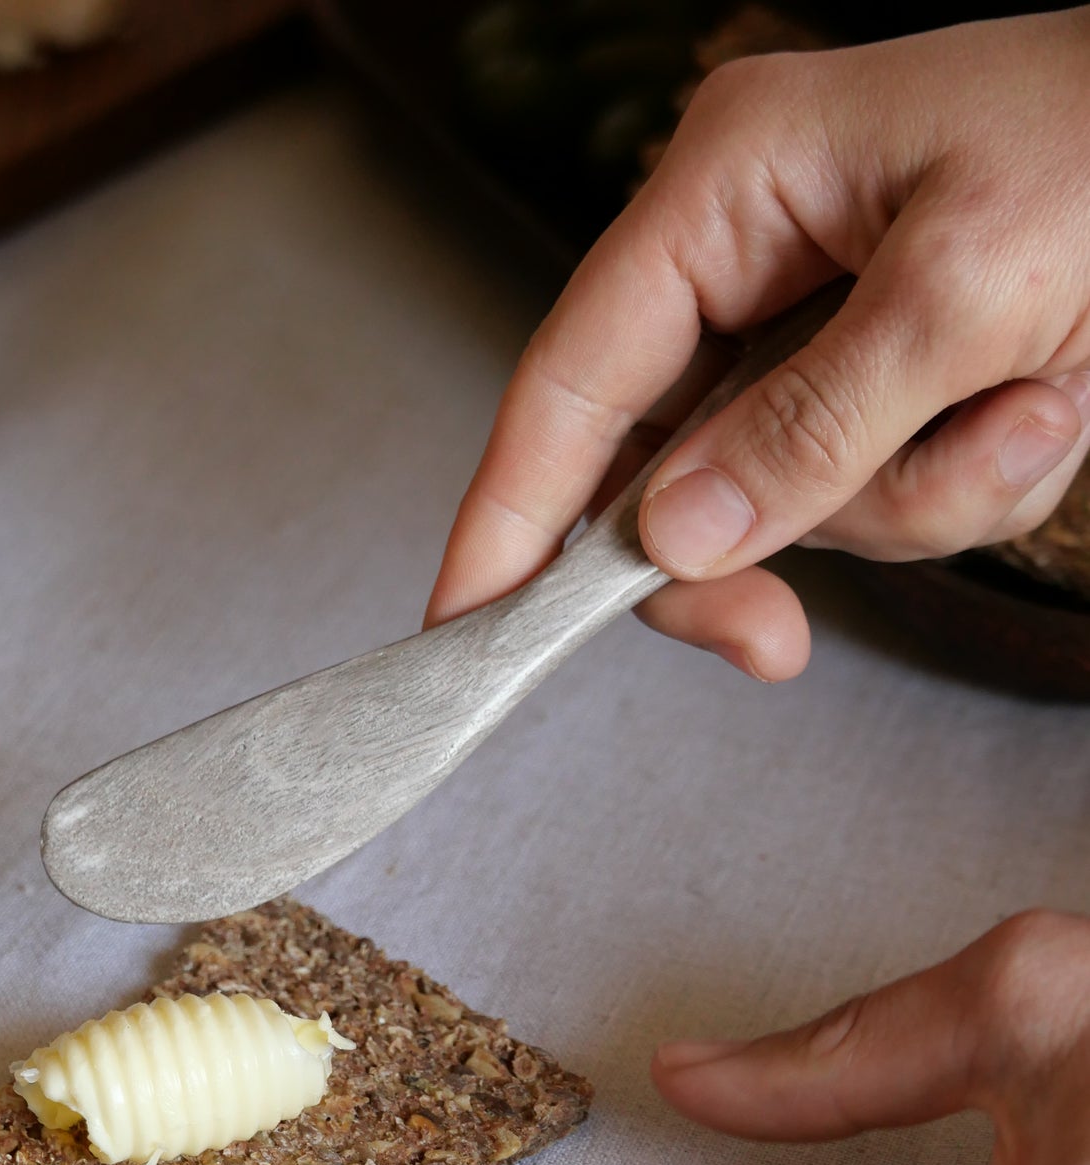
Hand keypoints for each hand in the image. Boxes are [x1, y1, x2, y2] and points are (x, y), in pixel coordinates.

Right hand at [427, 12, 1089, 680]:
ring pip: (793, 501)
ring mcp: (819, 323)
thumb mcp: (973, 289)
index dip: (508, 510)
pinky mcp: (883, 376)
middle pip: (667, 467)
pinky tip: (1051, 403)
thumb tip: (679, 537)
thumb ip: (815, 425)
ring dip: (919, 498)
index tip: (463, 621)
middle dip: (757, 547)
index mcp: (734, 187)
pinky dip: (971, 486)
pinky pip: (881, 496)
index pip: (573, 375)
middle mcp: (755, 256)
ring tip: (1042, 404)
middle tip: (775, 647)